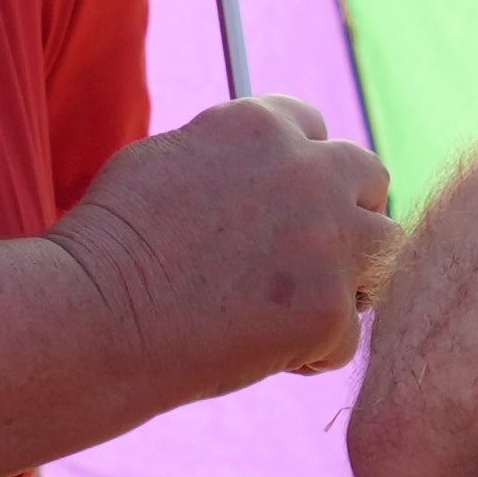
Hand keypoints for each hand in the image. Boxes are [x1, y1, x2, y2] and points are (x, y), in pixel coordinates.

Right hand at [51, 94, 403, 394]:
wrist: (93, 316)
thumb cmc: (107, 244)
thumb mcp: (163, 162)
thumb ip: (225, 157)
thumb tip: (252, 170)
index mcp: (259, 124)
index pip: (316, 128)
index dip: (301, 166)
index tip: (285, 200)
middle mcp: (306, 171)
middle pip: (371, 177)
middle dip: (350, 210)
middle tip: (314, 251)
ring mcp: (325, 242)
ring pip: (383, 252)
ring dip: (349, 278)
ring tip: (295, 306)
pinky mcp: (327, 311)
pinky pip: (349, 331)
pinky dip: (314, 349)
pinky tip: (265, 352)